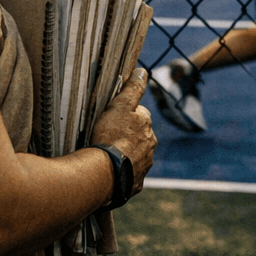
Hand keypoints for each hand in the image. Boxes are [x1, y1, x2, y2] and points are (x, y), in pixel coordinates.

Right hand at [89, 68, 154, 194]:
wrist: (105, 174)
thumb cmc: (111, 137)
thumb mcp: (119, 106)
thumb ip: (133, 89)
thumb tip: (143, 71)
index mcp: (147, 128)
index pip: (140, 115)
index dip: (125, 115)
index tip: (113, 118)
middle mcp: (150, 147)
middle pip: (138, 137)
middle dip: (126, 136)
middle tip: (106, 137)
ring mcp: (143, 167)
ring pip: (134, 157)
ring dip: (124, 155)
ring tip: (105, 156)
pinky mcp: (134, 184)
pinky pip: (128, 176)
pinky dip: (121, 173)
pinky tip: (108, 172)